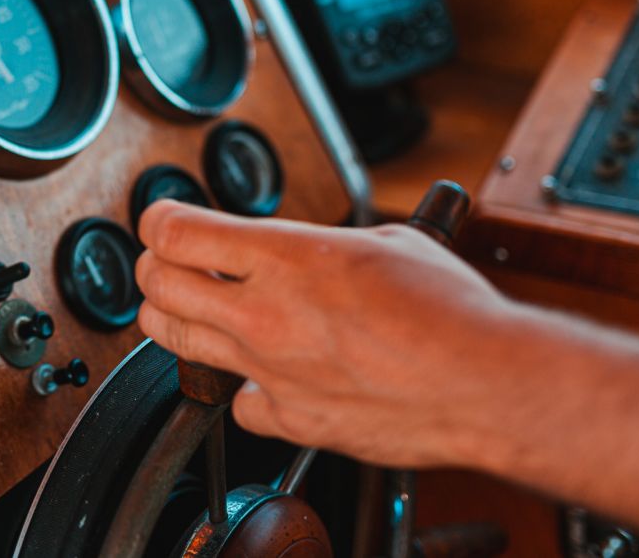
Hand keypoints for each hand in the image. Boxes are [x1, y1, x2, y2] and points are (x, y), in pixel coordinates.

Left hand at [135, 200, 518, 467]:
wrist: (486, 384)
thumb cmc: (450, 312)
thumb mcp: (383, 241)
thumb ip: (322, 247)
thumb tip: (303, 249)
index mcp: (286, 256)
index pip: (174, 231)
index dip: (159, 221)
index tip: (163, 221)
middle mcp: (264, 312)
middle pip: (157, 285)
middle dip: (152, 267)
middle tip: (167, 262)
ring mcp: (269, 369)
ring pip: (175, 340)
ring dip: (173, 318)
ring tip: (192, 308)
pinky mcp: (288, 418)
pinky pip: (236, 402)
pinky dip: (242, 389)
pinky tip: (263, 376)